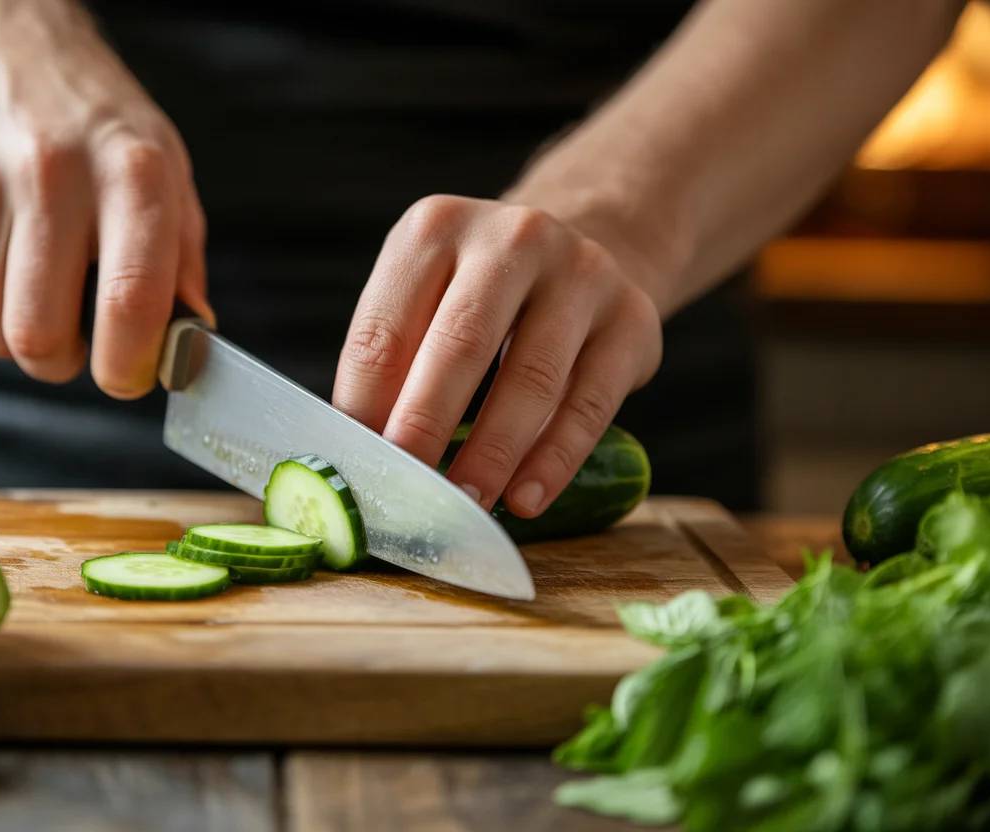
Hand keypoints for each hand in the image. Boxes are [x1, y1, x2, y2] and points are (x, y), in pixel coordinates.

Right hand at [0, 1, 211, 397]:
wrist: (0, 57)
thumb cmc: (99, 134)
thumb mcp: (168, 176)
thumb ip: (182, 264)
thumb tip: (187, 348)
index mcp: (132, 174)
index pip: (131, 299)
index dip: (129, 364)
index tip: (128, 377)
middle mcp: (51, 175)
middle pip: (39, 335)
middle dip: (62, 363)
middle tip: (79, 345)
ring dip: (20, 334)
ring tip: (41, 284)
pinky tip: (1, 259)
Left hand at [333, 195, 662, 516]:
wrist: (585, 252)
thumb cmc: (480, 295)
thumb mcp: (425, 299)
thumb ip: (390, 364)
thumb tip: (359, 455)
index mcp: (437, 227)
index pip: (386, 328)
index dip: (365, 405)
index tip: (357, 467)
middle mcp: (512, 238)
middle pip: (460, 344)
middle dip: (425, 426)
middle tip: (405, 490)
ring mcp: (581, 273)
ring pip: (532, 378)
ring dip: (493, 453)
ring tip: (466, 503)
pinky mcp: (632, 319)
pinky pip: (590, 403)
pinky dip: (555, 460)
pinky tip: (526, 498)